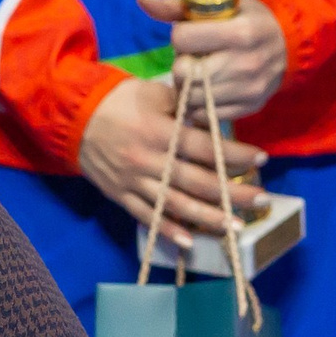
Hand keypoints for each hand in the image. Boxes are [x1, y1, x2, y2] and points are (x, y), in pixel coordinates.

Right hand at [78, 73, 267, 245]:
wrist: (74, 117)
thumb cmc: (120, 102)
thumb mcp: (155, 94)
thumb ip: (186, 108)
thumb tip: (216, 121)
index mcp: (159, 132)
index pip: (204, 147)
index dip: (235, 154)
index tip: (261, 158)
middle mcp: (148, 161)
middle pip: (197, 181)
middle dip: (231, 192)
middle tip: (261, 198)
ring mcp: (133, 182)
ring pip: (176, 204)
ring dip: (208, 218)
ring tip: (236, 226)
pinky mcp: (121, 195)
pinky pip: (147, 216)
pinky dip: (168, 231)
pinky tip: (190, 242)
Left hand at [139, 0, 286, 121]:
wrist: (286, 44)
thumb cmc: (245, 18)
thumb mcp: (217, 4)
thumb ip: (175, 5)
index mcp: (242, 32)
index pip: (182, 39)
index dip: (182, 35)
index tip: (196, 33)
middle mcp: (247, 63)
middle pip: (183, 72)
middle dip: (184, 62)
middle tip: (199, 55)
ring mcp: (250, 89)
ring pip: (190, 97)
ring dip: (189, 86)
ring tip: (205, 71)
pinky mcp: (249, 107)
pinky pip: (204, 114)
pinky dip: (200, 103)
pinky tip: (212, 87)